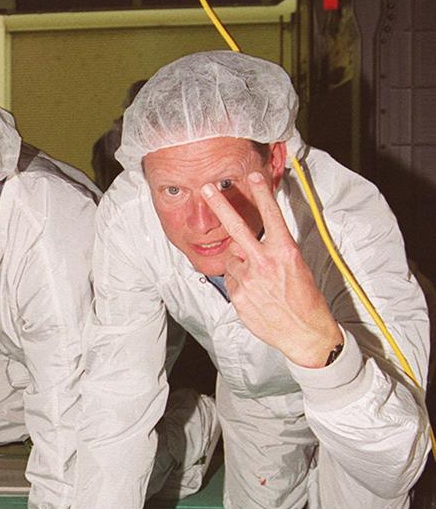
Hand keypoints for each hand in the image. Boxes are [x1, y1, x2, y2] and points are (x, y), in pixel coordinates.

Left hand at [201, 173, 342, 367]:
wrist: (304, 332)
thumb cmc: (304, 298)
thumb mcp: (297, 267)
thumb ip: (272, 251)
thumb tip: (246, 245)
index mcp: (285, 252)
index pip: (272, 216)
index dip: (262, 194)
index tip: (254, 176)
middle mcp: (265, 262)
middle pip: (237, 228)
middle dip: (220, 205)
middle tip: (205, 188)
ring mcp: (249, 280)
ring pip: (233, 260)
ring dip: (240, 265)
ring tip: (260, 281)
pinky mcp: (238, 296)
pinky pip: (232, 281)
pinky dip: (240, 284)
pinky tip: (256, 294)